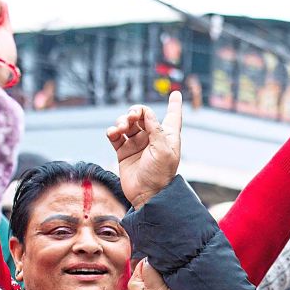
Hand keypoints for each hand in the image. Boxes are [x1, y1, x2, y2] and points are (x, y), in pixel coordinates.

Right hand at [106, 91, 182, 209]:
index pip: (173, 116)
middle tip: (131, 117)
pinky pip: (116, 136)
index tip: (176, 94)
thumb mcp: (163, 151)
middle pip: (143, 115)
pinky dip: (113, 131)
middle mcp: (152, 138)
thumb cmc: (160, 175)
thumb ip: (155, 129)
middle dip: (135, 111)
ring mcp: (137, 144)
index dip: (175, 104)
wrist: (146, 195)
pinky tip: (113, 133)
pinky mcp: (124, 151)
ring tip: (120, 128)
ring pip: (128, 123)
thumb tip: (147, 113)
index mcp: (168, 137)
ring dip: (122, 121)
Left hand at [128, 259, 183, 289]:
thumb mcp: (155, 285)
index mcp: (134, 282)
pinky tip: (175, 286)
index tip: (165, 270)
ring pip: (160, 274)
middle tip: (169, 277)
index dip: (156, 263)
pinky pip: (166, 281)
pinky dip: (171, 281)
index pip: (144, 262)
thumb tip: (151, 256)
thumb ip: (150, 268)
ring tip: (173, 283)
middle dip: (162, 269)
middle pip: (152, 268)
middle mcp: (141, 286)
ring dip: (167, 275)